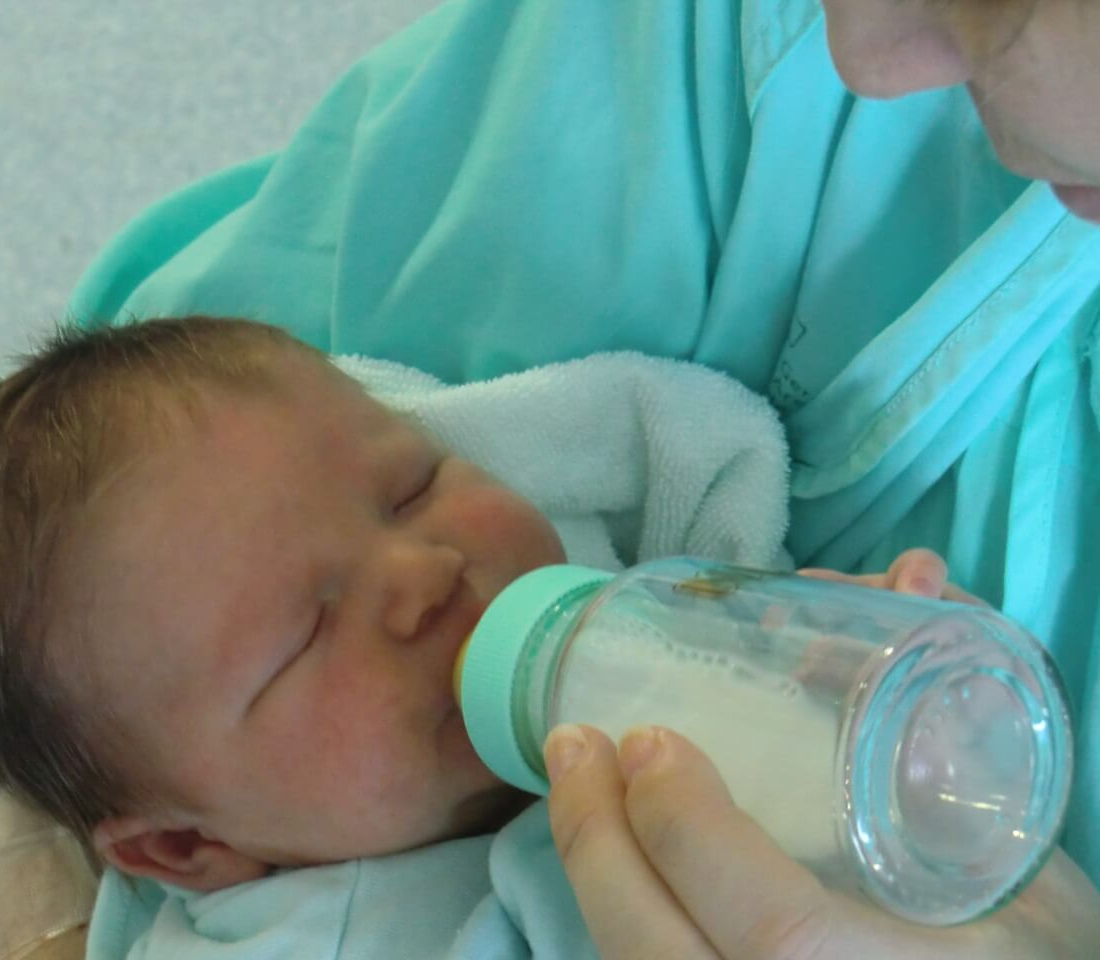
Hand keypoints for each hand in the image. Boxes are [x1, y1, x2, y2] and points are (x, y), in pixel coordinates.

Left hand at [543, 547, 1099, 957]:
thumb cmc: (1027, 936)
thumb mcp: (1018, 845)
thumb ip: (963, 721)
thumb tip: (903, 583)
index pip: (773, 930)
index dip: (693, 834)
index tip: (651, 741)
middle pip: (662, 957)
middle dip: (598, 843)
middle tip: (575, 740)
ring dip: (588, 869)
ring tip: (571, 777)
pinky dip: (615, 900)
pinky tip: (601, 839)